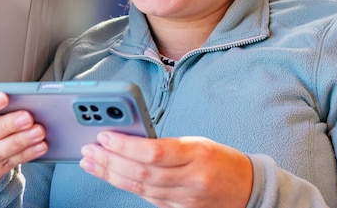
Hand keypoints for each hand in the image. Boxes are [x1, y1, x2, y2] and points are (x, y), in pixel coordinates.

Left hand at [80, 132, 251, 207]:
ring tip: (90, 162)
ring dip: (110, 175)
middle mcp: (191, 180)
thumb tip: (128, 141)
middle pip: (142, 173)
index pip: (153, 151)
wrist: (248, 190)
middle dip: (109, 161)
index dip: (124, 145)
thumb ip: (166, 144)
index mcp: (197, 154)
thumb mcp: (197, 142)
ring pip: (140, 189)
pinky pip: (147, 199)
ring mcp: (185, 200)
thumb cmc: (220, 160)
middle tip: (88, 150)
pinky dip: (126, 187)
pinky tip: (110, 176)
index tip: (104, 136)